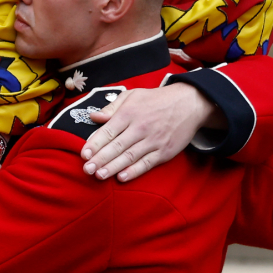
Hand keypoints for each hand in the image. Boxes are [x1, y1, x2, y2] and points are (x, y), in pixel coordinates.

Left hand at [82, 84, 217, 180]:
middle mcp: (140, 127)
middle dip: (100, 159)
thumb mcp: (133, 95)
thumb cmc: (157, 100)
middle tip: (87, 170)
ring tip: (99, 175)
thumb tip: (94, 117)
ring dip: (113, 167)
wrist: (189, 103)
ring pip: (130, 157)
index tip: (83, 154)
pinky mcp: (164, 151)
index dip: (95, 144)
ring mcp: (153, 140)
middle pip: (117, 146)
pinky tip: (122, 177)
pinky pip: (147, 163)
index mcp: (130, 113)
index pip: (108, 131)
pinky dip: (134, 171)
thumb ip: (112, 107)